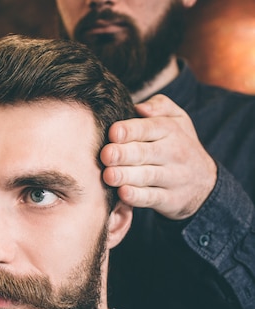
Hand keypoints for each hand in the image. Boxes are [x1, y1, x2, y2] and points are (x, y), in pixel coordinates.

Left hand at [100, 94, 216, 219]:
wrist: (205, 181)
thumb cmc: (178, 144)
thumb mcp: (177, 118)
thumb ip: (159, 106)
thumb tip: (139, 106)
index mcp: (170, 130)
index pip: (149, 128)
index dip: (130, 130)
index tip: (113, 132)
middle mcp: (173, 153)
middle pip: (144, 153)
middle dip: (124, 154)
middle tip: (106, 154)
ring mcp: (173, 177)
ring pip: (147, 176)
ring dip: (126, 176)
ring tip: (108, 175)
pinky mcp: (170, 199)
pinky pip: (152, 197)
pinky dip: (137, 197)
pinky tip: (123, 193)